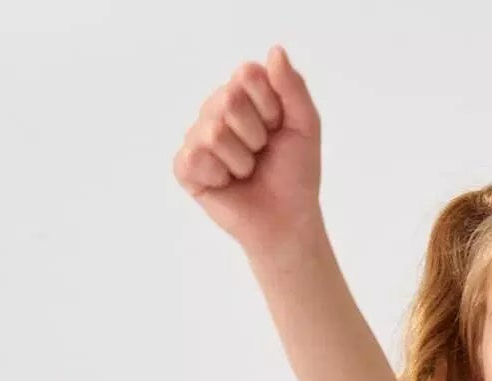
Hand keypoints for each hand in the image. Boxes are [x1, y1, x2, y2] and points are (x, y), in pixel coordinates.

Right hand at [171, 45, 322, 257]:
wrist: (287, 219)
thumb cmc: (295, 174)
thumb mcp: (305, 125)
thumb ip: (293, 87)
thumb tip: (275, 51)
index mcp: (242, 93)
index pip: (247, 75)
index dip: (269, 107)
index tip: (278, 128)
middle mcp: (216, 108)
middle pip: (229, 100)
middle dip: (256, 135)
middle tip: (262, 153)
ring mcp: (198, 136)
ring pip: (214, 131)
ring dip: (241, 160)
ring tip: (247, 170)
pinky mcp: (186, 167)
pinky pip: (194, 157)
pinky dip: (219, 175)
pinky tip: (226, 182)